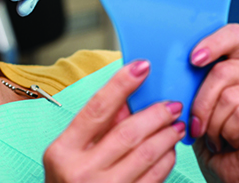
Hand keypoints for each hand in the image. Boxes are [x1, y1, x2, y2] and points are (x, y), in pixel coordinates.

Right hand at [44, 60, 185, 182]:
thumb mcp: (70, 154)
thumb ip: (95, 128)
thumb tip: (127, 99)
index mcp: (62, 151)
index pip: (96, 109)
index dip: (121, 84)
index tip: (142, 66)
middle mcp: (80, 171)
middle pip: (127, 133)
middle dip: (154, 114)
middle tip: (172, 104)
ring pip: (145, 155)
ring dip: (166, 137)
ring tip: (176, 125)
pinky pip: (153, 178)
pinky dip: (166, 161)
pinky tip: (169, 150)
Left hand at [189, 24, 238, 182]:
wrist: (226, 172)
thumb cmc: (207, 135)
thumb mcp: (191, 101)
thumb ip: (188, 79)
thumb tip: (165, 64)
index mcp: (238, 63)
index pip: (233, 35)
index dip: (213, 43)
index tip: (194, 59)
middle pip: (223, 71)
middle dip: (200, 102)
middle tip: (196, 124)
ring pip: (229, 96)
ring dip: (213, 123)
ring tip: (215, 136)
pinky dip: (227, 133)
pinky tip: (230, 141)